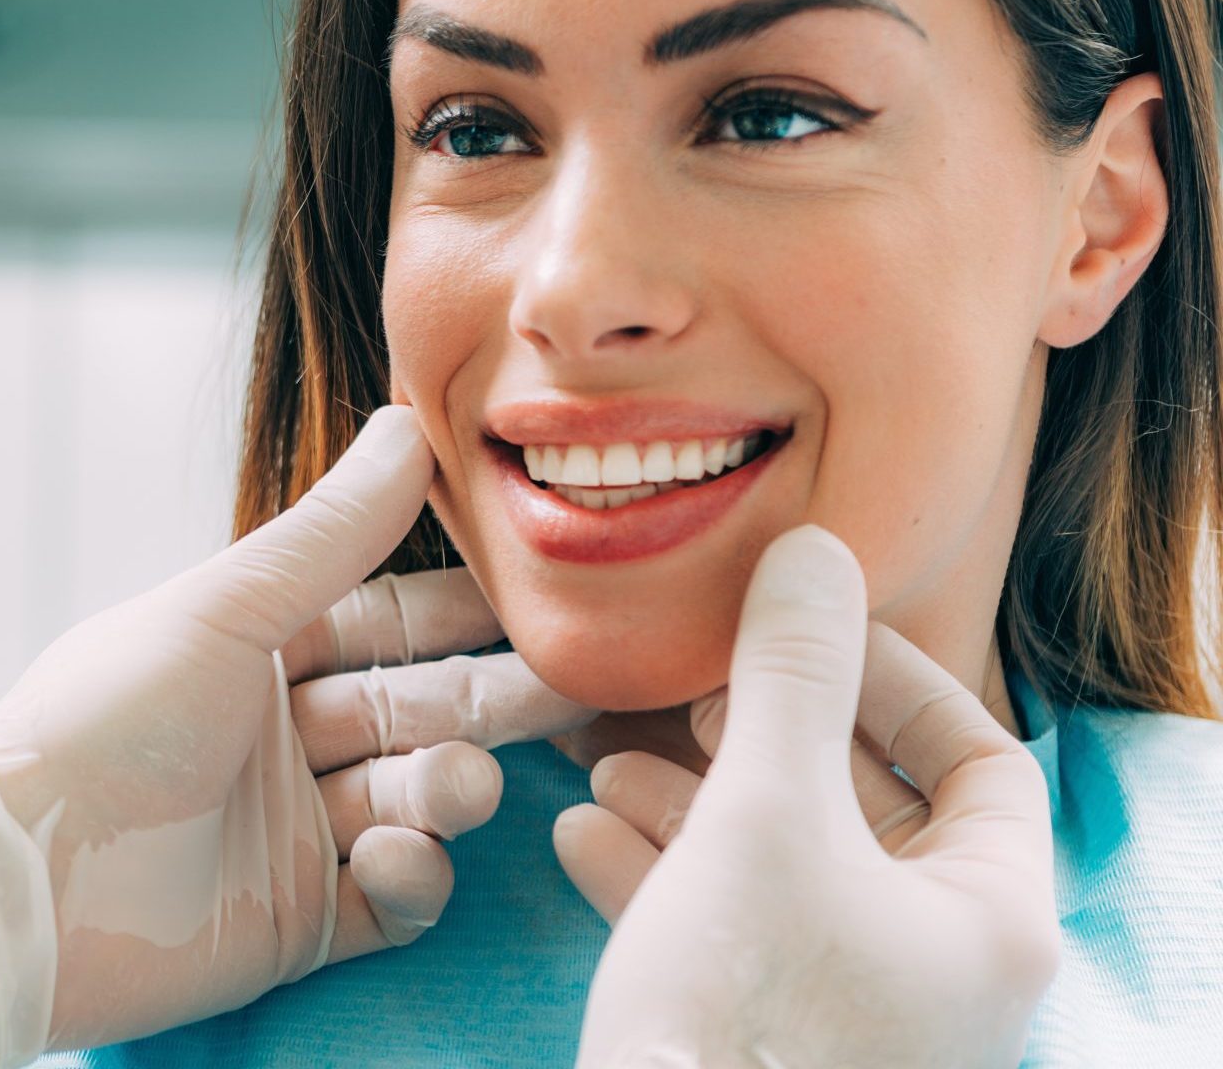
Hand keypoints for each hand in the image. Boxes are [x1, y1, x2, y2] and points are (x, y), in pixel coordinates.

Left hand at [0, 406, 591, 1064]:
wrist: (18, 881)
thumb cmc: (98, 725)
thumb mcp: (220, 612)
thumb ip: (329, 535)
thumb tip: (411, 425)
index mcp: (250, 653)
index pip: (383, 622)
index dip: (461, 611)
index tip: (544, 594)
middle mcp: (275, 738)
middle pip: (414, 711)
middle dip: (490, 702)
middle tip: (574, 690)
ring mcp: (290, 833)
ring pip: (413, 801)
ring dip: (449, 790)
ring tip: (456, 787)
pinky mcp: (297, 922)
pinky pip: (391, 897)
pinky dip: (412, 877)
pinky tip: (396, 859)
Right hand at [556, 525, 1059, 1067]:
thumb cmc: (745, 1011)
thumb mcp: (761, 812)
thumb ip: (788, 675)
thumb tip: (811, 551)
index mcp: (988, 918)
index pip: (979, 758)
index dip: (888, 676)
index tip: (792, 632)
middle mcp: (939, 969)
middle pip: (866, 808)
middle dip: (759, 735)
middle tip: (683, 692)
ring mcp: (853, 1013)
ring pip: (783, 869)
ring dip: (692, 800)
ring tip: (604, 756)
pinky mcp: (769, 1042)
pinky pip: (731, 934)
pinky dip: (664, 875)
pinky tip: (583, 833)